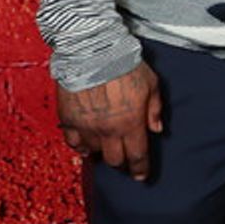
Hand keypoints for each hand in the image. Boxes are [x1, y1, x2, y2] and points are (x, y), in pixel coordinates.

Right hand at [56, 62, 163, 179]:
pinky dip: (80, 146)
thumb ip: (155, 109)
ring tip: (106, 147)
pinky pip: (72, 142)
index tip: (141, 175)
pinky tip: (85, 144)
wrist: (92, 48)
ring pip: (93, 152)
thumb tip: (157, 129)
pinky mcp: (68, 118)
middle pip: (115, 160)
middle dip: (122, 163)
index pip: (137, 156)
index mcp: (130, 123)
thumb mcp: (151, 83)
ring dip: (101, 152)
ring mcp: (86, 126)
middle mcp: (108, 129)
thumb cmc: (124, 63)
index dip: (140, 169)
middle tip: (125, 160)